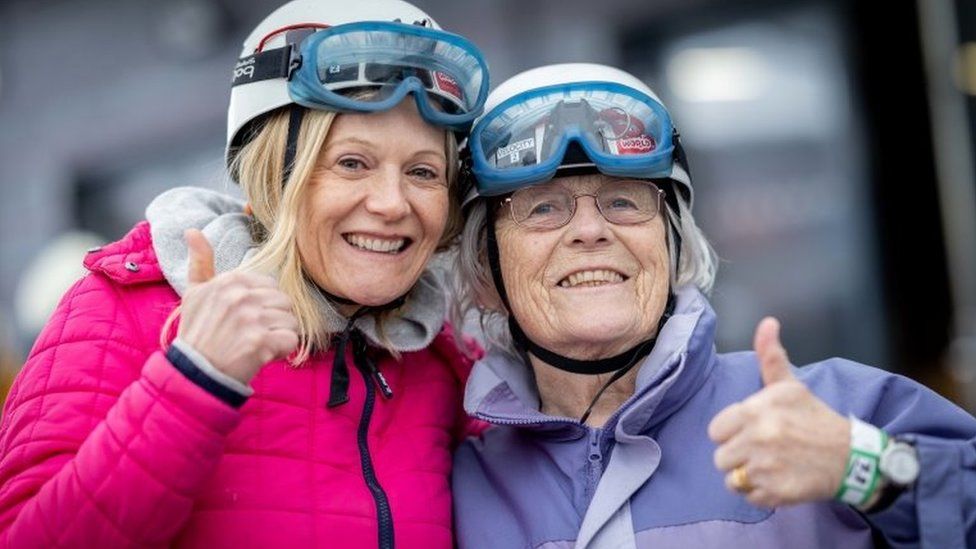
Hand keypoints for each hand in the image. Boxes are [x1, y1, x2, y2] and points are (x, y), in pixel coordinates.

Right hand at [177, 229, 298, 382]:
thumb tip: (192, 231)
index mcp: (229, 281)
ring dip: (279, 336)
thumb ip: (200, 262)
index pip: (270, 285)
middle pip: (284, 302)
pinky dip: (281, 352)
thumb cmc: (198, 333)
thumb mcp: (194, 294)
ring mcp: (251, 318)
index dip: (263, 305)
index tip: (244, 319)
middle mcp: (241, 296)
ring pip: (291, 321)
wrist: (196, 373)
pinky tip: (262, 355)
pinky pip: (291, 340)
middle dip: (274, 320)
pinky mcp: (261, 341)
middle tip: (252, 334)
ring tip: (256, 344)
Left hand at [707, 317, 849, 506]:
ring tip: (769, 466)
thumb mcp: (791, 386)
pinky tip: (778, 480)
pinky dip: (760, 493)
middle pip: (721, 456)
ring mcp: (765, 468)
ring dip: (746, 476)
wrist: (851, 457)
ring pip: (731, 478)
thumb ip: (771, 357)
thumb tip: (767, 322)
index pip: (716, 430)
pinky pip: (748, 497)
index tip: (751, 431)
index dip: (731, 432)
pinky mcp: (775, 493)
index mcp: (755, 411)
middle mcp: (757, 439)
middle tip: (763, 450)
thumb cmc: (815, 419)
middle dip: (738, 455)